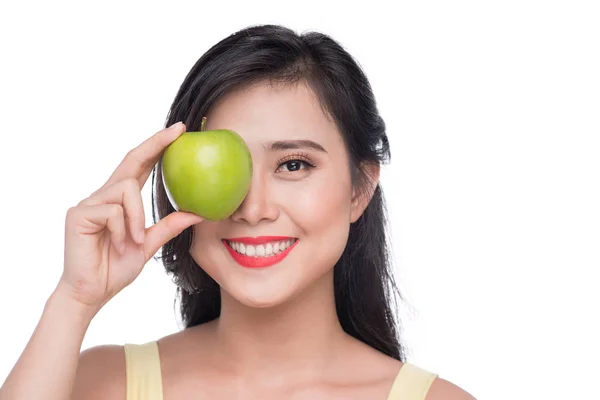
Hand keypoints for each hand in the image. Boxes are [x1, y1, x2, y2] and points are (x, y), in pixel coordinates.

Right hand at [57, 121, 203, 311]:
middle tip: (179, 131)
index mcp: (120, 200)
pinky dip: (122, 229)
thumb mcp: (148, 245)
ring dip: (137, 217)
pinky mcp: (79, 214)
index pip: (141, 166)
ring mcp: (89, 202)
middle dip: (156, 143)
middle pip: (131, 160)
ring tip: (133, 241)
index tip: (179, 131)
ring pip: (127, 189)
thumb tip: (198, 213)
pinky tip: (118, 245)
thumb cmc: (115, 269)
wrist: (91, 294)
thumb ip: (168, 227)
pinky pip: (113, 211)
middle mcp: (103, 195)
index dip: (158, 146)